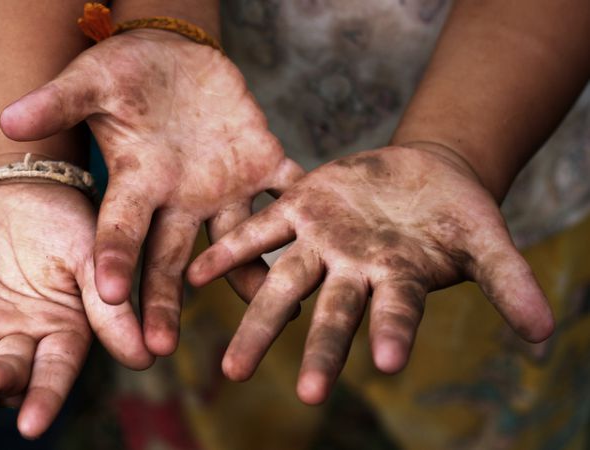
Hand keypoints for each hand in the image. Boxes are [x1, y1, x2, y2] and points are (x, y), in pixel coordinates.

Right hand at [0, 29, 302, 355]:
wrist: (171, 58)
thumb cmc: (122, 72)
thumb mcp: (91, 81)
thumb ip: (57, 102)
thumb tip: (7, 118)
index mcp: (139, 180)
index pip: (121, 228)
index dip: (115, 259)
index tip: (109, 295)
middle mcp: (179, 196)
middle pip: (171, 258)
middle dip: (164, 302)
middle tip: (161, 349)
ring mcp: (224, 184)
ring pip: (237, 240)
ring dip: (250, 274)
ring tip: (273, 312)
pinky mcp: (262, 159)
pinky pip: (288, 186)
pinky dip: (304, 206)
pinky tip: (322, 239)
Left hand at [0, 182, 148, 438]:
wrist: (22, 187)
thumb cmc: (68, 221)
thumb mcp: (93, 258)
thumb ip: (110, 308)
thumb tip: (146, 358)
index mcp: (63, 332)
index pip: (53, 373)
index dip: (44, 399)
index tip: (32, 426)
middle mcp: (23, 339)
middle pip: (10, 372)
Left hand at [188, 144, 553, 404]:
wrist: (424, 171)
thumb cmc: (458, 214)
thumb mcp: (488, 240)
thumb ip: (508, 281)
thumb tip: (544, 334)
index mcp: (399, 280)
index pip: (397, 314)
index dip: (392, 335)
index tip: (386, 365)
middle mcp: (353, 271)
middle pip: (332, 317)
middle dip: (318, 354)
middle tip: (305, 397)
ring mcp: (321, 243)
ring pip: (283, 287)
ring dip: (258, 325)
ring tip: (233, 370)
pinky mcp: (299, 207)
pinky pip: (257, 231)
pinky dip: (230, 252)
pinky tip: (197, 275)